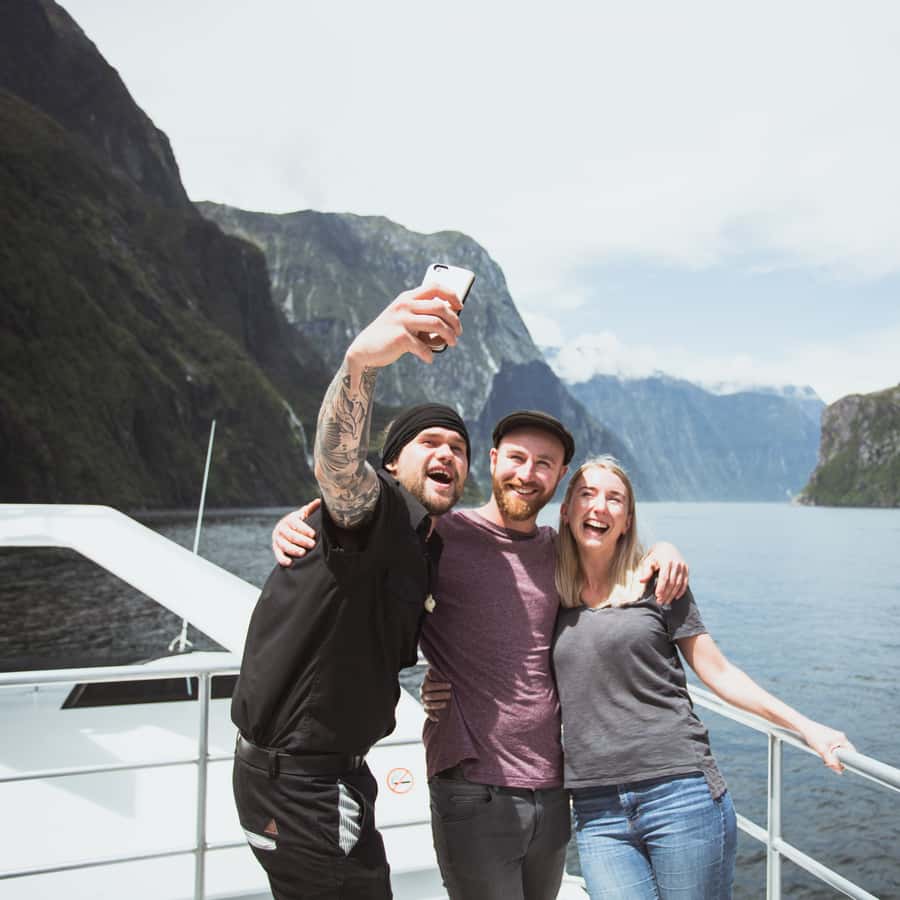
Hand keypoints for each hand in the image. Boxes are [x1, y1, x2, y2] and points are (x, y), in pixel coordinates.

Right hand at [272, 498, 320, 565]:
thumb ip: (310, 509)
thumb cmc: (299, 523)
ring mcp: (277, 539)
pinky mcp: (275, 549)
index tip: (313, 534)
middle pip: (290, 535)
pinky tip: (290, 563)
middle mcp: (281, 529)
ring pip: (284, 545)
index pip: (296, 524)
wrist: (286, 531)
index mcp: (289, 520)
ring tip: (303, 553)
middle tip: (312, 545)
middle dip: (301, 540)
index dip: (304, 529)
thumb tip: (319, 500)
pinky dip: (282, 559)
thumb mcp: (304, 515)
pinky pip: (277, 555)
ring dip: (293, 549)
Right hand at [346, 284, 462, 367]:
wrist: (364, 350)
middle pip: (440, 307)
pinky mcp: (400, 337)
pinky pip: (424, 346)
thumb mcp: (406, 321)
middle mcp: (404, 305)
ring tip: (452, 344)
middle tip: (458, 333)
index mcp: (407, 297)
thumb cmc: (391, 336)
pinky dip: (430, 354)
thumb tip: (453, 326)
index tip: (460, 306)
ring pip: (436, 324)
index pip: (434, 286)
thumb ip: (425, 319)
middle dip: (454, 320)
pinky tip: (429, 359)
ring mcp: (401, 320)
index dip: (451, 294)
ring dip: (449, 336)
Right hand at [420, 667, 451, 721]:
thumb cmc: (440, 680)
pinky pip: (428, 713)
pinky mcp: (426, 708)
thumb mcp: (439, 675)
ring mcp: (423, 701)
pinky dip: (432, 716)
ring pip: (429, 705)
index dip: (440, 686)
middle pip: (430, 696)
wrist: (436, 688)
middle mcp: (422, 692)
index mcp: (425, 683)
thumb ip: (438, 673)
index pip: (430, 686)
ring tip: (446, 704)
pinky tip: (438, 718)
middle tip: (450, 694)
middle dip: (441, 695)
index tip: (450, 685)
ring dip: (438, 705)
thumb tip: (439, 671)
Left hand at [638, 541, 688, 604]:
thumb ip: (646, 572)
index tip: (657, 596)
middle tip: (660, 602)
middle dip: (666, 593)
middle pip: (672, 582)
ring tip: (666, 601)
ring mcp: (682, 566)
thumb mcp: (649, 561)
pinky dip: (681, 591)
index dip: (661, 587)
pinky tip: (675, 597)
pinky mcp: (686, 569)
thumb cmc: (655, 557)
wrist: (667, 547)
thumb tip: (641, 581)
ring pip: (679, 584)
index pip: (664, 577)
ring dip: (673, 594)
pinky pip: (685, 582)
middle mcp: (676, 564)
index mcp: (666, 561)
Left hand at [799, 721, 853, 773]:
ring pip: (838, 751)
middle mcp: (840, 736)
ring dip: (833, 756)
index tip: (842, 767)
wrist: (803, 726)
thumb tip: (839, 772)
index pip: (852, 753)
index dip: (849, 762)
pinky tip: (822, 753)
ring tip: (824, 759)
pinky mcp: (830, 737)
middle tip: (828, 764)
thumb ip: (831, 762)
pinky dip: (829, 752)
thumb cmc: (813, 737)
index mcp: (842, 738)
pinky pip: (834, 747)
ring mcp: (835, 736)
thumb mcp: (822, 751)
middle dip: (839, 760)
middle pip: (845, 753)